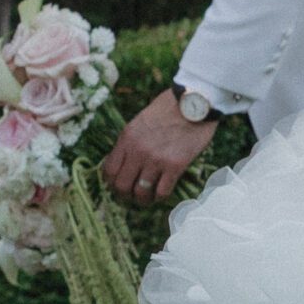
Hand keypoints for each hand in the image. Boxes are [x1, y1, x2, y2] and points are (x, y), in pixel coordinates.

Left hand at [103, 89, 216, 205]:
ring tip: (146, 199)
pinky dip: (159, 197)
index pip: (109, 170)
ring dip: (142, 200)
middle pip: (121, 185)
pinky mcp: (175, 167)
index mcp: (127, 138)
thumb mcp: (141, 121)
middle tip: (130, 197)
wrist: (194, 103)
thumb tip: (125, 161)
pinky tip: (161, 194)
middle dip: (124, 195)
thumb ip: (131, 141)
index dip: (111, 183)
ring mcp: (156, 160)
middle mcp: (138, 151)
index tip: (117, 186)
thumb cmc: (169, 109)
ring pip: (141, 192)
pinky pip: (162, 192)